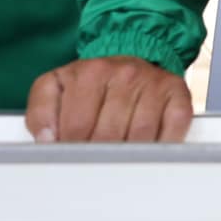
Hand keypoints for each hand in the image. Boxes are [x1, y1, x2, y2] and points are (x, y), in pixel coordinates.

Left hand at [24, 56, 192, 142]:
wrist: (131, 59)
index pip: (77, 126)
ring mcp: (155, 84)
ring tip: (117, 157)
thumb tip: (47, 140)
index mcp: (91, 72)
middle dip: (98, 155)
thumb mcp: (55, 87)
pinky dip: (161, 145)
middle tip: (94, 161)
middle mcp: (126, 74)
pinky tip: (147, 149)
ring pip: (139, 137)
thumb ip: (41, 112)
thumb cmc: (91, 83)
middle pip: (108, 135)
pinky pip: (173, 129)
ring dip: (127, 155)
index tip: (71, 156)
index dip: (72, 149)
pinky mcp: (178, 95)